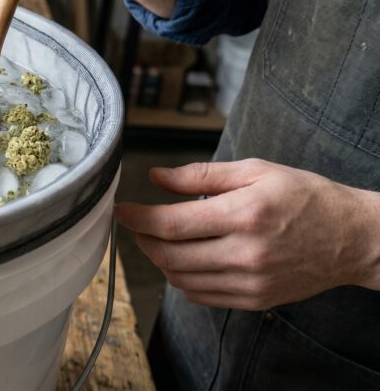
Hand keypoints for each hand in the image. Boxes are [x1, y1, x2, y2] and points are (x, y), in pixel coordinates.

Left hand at [115, 159, 379, 310]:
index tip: (121, 210)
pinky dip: (182, 279)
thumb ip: (200, 176)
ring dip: (160, 260)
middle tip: (139, 224)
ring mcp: (249, 281)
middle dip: (143, 239)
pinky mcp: (254, 300)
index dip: (137, 218)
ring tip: (161, 240)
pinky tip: (186, 260)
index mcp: (243, 214)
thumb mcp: (255, 171)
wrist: (352, 238)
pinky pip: (201, 295)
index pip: (171, 224)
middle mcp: (245, 252)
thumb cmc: (304, 197)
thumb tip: (157, 178)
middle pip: (169, 255)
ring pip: (180, 279)